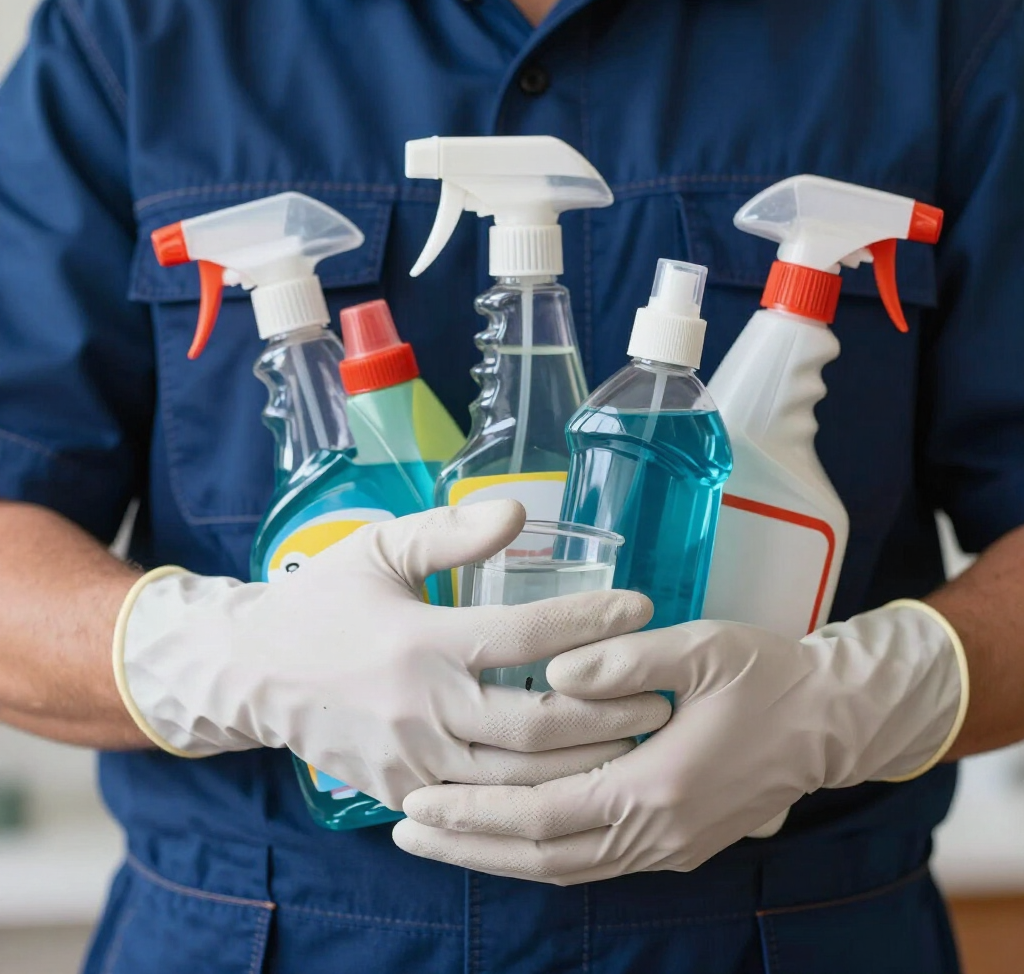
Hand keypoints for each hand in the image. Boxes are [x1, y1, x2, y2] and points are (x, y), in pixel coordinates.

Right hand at [113, 500, 669, 809]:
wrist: (254, 673)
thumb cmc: (324, 602)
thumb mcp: (378, 549)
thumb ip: (448, 533)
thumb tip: (517, 514)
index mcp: (421, 643)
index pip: (527, 637)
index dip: (591, 620)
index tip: (640, 604)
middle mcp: (423, 709)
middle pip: (538, 723)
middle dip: (610, 709)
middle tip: (661, 693)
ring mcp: (414, 760)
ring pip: (520, 777)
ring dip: (585, 759)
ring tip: (634, 734)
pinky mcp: (405, 790)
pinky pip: (484, 802)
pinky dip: (535, 791)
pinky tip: (575, 773)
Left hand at [394, 603, 967, 881]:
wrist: (832, 721)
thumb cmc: (767, 675)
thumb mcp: (702, 647)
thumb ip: (626, 658)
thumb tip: (554, 668)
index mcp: (656, 786)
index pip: (543, 815)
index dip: (475, 814)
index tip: (418, 803)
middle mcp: (656, 833)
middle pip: (542, 857)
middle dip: (468, 847)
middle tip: (406, 830)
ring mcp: (668, 848)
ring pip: (564, 869)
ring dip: (497, 858)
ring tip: (441, 841)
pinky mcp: (675, 846)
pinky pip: (591, 863)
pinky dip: (540, 856)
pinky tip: (507, 838)